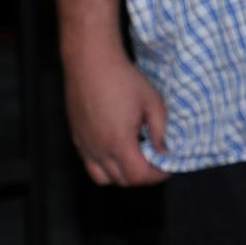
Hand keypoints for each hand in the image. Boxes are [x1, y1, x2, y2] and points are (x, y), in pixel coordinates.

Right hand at [62, 37, 167, 185]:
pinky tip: (119, 149)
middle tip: (157, 163)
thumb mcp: (153, 103)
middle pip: (122, 180)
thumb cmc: (123, 80)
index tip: (168, 167)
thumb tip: (165, 151)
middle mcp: (98, 149)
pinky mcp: (76, 138)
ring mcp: (84, 145)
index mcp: (118, 142)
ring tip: (138, 159)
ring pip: (103, 177)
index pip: (138, 176)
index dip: (157, 175)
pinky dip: (106, 166)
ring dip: (123, 175)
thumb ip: (160, 131)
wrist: (90, 63)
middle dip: (143, 176)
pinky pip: (90, 164)